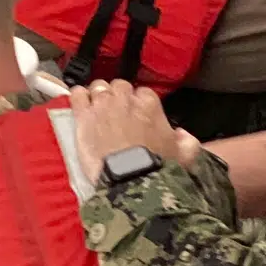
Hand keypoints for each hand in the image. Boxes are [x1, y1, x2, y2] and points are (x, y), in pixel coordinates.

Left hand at [71, 80, 200, 182]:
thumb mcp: (184, 155)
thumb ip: (188, 142)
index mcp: (150, 104)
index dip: (138, 104)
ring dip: (97, 96)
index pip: (143, 93)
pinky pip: (76, 95)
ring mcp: (102, 105)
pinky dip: (77, 97)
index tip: (136, 116)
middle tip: (115, 113)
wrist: (129, 179)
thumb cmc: (156, 167)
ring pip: (98, 87)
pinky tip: (79, 104)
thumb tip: (183, 135)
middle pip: (119, 86)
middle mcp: (125, 99)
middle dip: (117, 97)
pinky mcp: (83, 116)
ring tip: (96, 109)